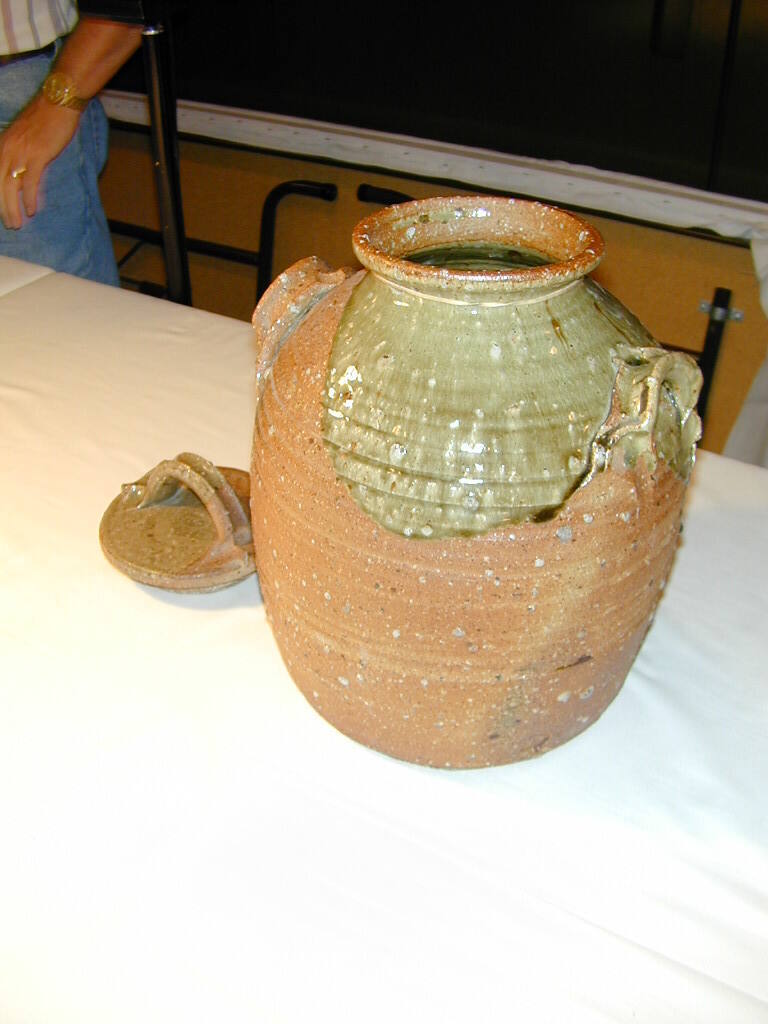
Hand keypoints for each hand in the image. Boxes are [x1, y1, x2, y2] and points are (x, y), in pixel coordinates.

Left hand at [0, 95, 79, 229]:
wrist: (58, 102)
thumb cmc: (44, 120)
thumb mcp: (22, 137)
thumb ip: (17, 154)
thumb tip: (18, 175)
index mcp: (2, 145)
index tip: (0, 212)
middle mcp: (7, 149)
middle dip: (2, 207)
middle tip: (9, 224)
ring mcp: (22, 152)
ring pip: (11, 185)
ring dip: (13, 207)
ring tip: (17, 223)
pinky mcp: (38, 155)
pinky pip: (30, 181)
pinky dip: (30, 197)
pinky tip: (31, 210)